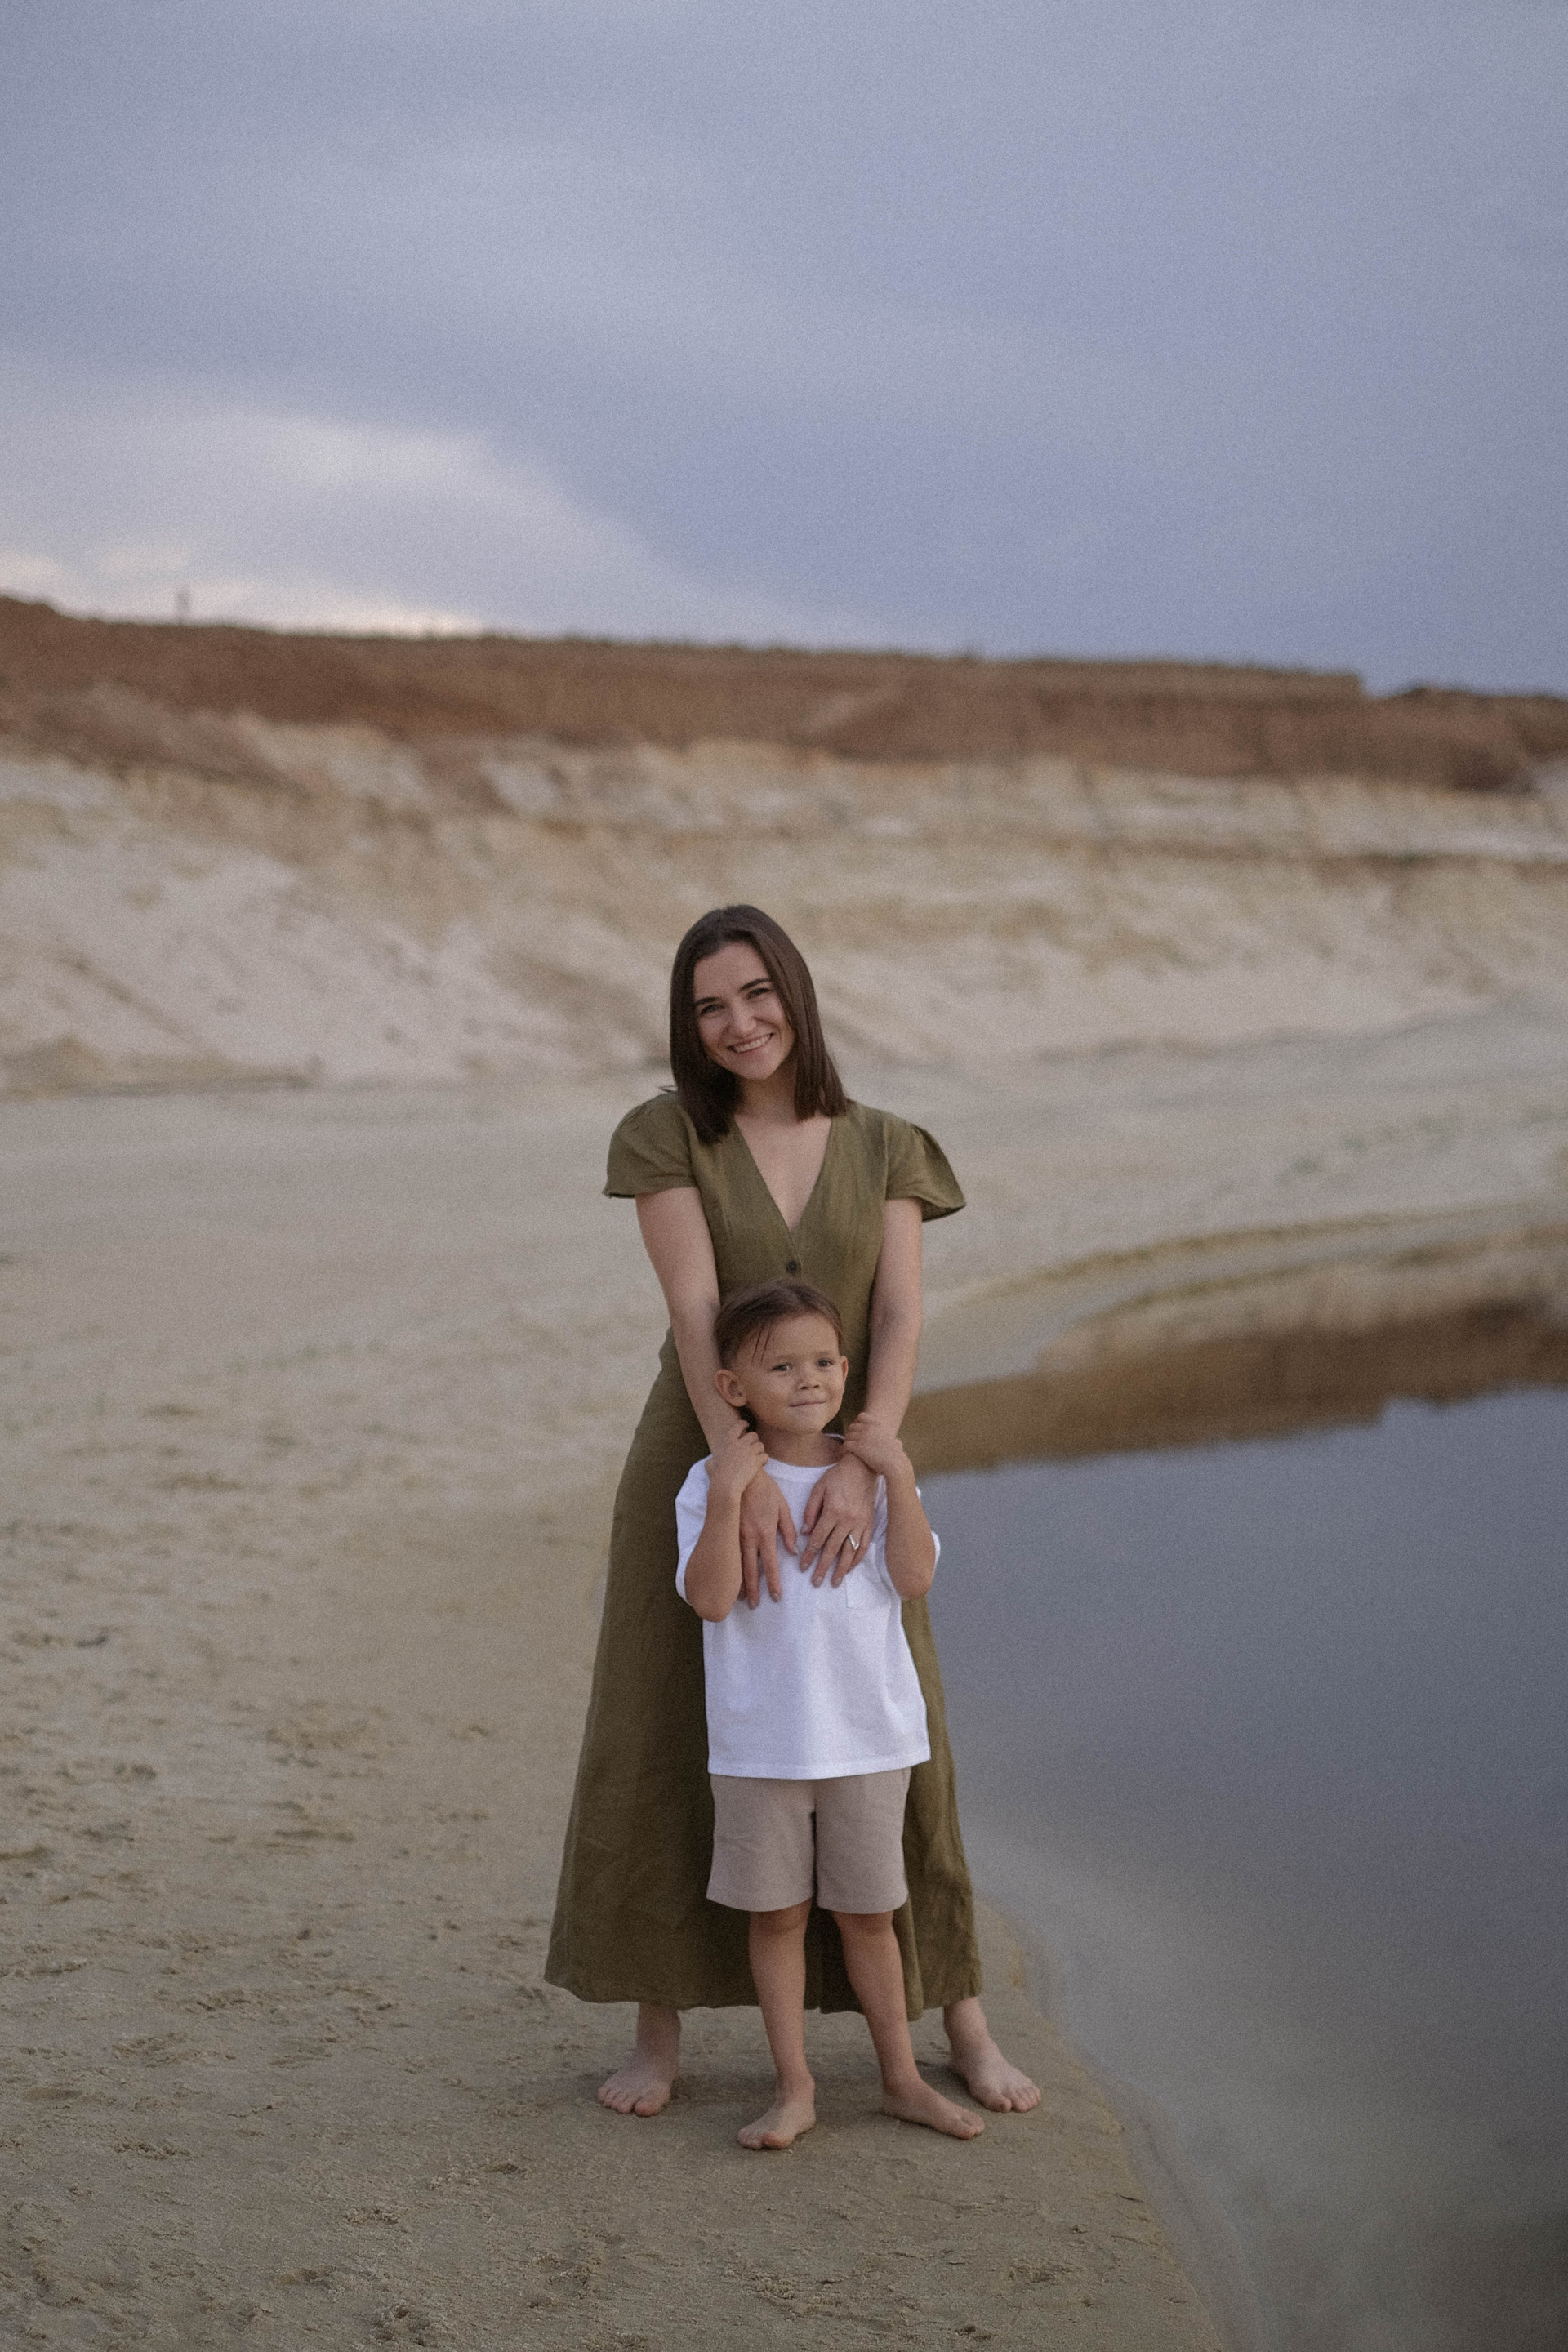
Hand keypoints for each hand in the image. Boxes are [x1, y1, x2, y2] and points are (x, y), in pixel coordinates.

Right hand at [709, 1421, 767, 1504]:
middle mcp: (739, 1444)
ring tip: (757, 1459)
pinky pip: (765, 1456)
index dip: (743, 1423)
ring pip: (760, 1445)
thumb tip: (711, 1461)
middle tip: (754, 1449)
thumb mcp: (710, 1465)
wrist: (725, 1486)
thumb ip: (712, 1460)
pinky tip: (761, 1465)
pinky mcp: (756, 1461)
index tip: (747, 1424)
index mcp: (728, 1442)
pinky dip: (764, 1460)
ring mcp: (748, 1452)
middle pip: (753, 1435)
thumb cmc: (717, 1478)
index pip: (737, 1426)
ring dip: (760, 1451)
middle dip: (755, 1441)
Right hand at [738, 1470, 797, 1608]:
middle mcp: (749, 1537)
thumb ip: (788, 1530)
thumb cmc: (765, 1489)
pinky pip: (728, 1554)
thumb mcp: (782, 1507)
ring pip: (736, 1564)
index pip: (770, 1564)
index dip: (773, 1583)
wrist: (740, 1475)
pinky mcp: (726, 1530)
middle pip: (750, 1570)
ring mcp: (734, 1534)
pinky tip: (729, 1577)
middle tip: (754, 1605)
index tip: (776, 1597)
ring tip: (739, 1598)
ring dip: (738, 1582)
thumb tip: (793, 1551)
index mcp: (765, 1532)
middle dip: (753, 1590)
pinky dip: (729, 1568)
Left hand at [800, 1449, 875, 1587]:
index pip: (818, 1539)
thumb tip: (805, 1532)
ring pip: (849, 1551)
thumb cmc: (838, 1476)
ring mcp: (860, 1524)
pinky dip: (857, 1559)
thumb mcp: (819, 1488)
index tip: (802, 1567)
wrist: (864, 1467)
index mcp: (833, 1511)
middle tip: (815, 1582)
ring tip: (834, 1582)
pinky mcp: (869, 1524)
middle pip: (833, 1549)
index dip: (809, 1554)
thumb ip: (810, 1510)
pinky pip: (863, 1545)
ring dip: (841, 1569)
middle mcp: (848, 1521)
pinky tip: (850, 1568)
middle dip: (823, 1567)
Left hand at [841, 1413, 909, 1483]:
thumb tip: (896, 1442)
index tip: (857, 1432)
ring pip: (847, 1435)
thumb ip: (894, 1441)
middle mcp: (869, 1428)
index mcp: (877, 1425)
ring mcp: (862, 1437)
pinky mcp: (858, 1447)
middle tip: (850, 1443)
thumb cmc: (897, 1457)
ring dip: (846, 1442)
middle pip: (852, 1427)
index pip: (861, 1416)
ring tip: (847, 1449)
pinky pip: (845, 1445)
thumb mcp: (896, 1444)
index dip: (857, 1423)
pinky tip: (845, 1454)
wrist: (894, 1463)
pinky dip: (844, 1449)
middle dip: (850, 1434)